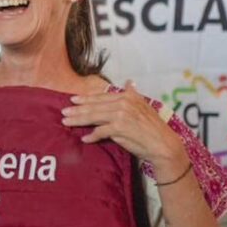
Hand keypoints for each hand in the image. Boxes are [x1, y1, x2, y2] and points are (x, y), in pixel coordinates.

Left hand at [61, 84, 186, 176]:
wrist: (163, 144)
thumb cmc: (152, 127)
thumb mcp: (144, 106)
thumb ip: (133, 94)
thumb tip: (129, 82)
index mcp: (128, 96)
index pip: (101, 97)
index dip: (86, 98)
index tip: (73, 99)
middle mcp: (124, 103)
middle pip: (94, 106)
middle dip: (77, 110)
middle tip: (63, 112)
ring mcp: (121, 115)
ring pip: (94, 117)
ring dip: (78, 120)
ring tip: (66, 122)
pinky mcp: (119, 128)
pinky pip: (100, 132)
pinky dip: (92, 136)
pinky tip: (84, 138)